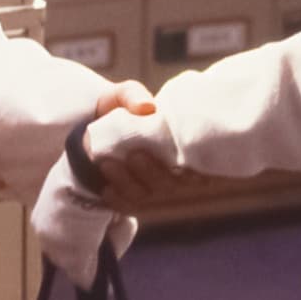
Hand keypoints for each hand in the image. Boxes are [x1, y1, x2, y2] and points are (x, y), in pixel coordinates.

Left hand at [85, 81, 203, 210]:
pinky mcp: (133, 196)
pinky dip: (119, 200)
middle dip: (153, 174)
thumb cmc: (123, 106)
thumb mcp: (127, 94)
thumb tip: (147, 108)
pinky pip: (129, 205)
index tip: (177, 161)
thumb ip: (134, 95)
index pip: (200, 171)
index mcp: (183, 148)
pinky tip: (107, 191)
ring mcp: (153, 187)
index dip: (193, 174)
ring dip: (129, 184)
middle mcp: (173, 173)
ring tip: (108, 165)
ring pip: (148, 196)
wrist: (100, 121)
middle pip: (172, 186)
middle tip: (135, 155)